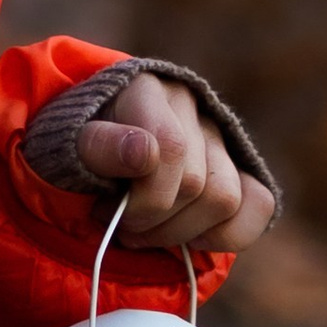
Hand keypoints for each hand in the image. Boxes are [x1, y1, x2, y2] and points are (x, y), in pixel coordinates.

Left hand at [73, 72, 275, 254]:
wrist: (89, 151)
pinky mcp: (241, 168)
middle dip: (152, 221)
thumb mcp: (67, 145)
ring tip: (146, 230)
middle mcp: (191, 106)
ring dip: (181, 232)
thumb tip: (144, 154)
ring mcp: (219, 137)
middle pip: (195, 183)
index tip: (104, 210)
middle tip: (121, 224)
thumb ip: (99, 146)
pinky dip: (225, 235)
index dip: (141, 198)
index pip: (170, 150)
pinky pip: (259, 205)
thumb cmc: (77, 151)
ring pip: (226, 199)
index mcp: (147, 90)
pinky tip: (189, 236)